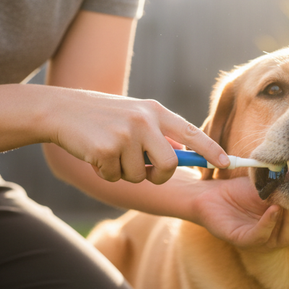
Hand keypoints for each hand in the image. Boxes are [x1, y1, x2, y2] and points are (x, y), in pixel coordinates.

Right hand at [49, 90, 228, 184]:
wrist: (62, 111)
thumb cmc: (104, 117)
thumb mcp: (137, 117)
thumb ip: (161, 134)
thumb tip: (188, 158)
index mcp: (155, 111)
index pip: (191, 133)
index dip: (211, 150)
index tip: (226, 164)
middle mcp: (144, 120)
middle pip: (169, 165)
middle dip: (158, 176)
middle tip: (144, 170)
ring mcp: (125, 134)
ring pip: (140, 175)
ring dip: (125, 172)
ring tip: (111, 153)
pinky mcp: (106, 148)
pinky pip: (115, 177)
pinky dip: (105, 173)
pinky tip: (96, 155)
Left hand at [193, 177, 288, 251]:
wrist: (210, 194)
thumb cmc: (241, 190)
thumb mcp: (271, 182)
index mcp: (287, 223)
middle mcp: (277, 235)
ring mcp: (261, 240)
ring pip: (285, 238)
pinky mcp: (242, 240)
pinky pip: (260, 237)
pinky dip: (269, 224)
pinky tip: (274, 209)